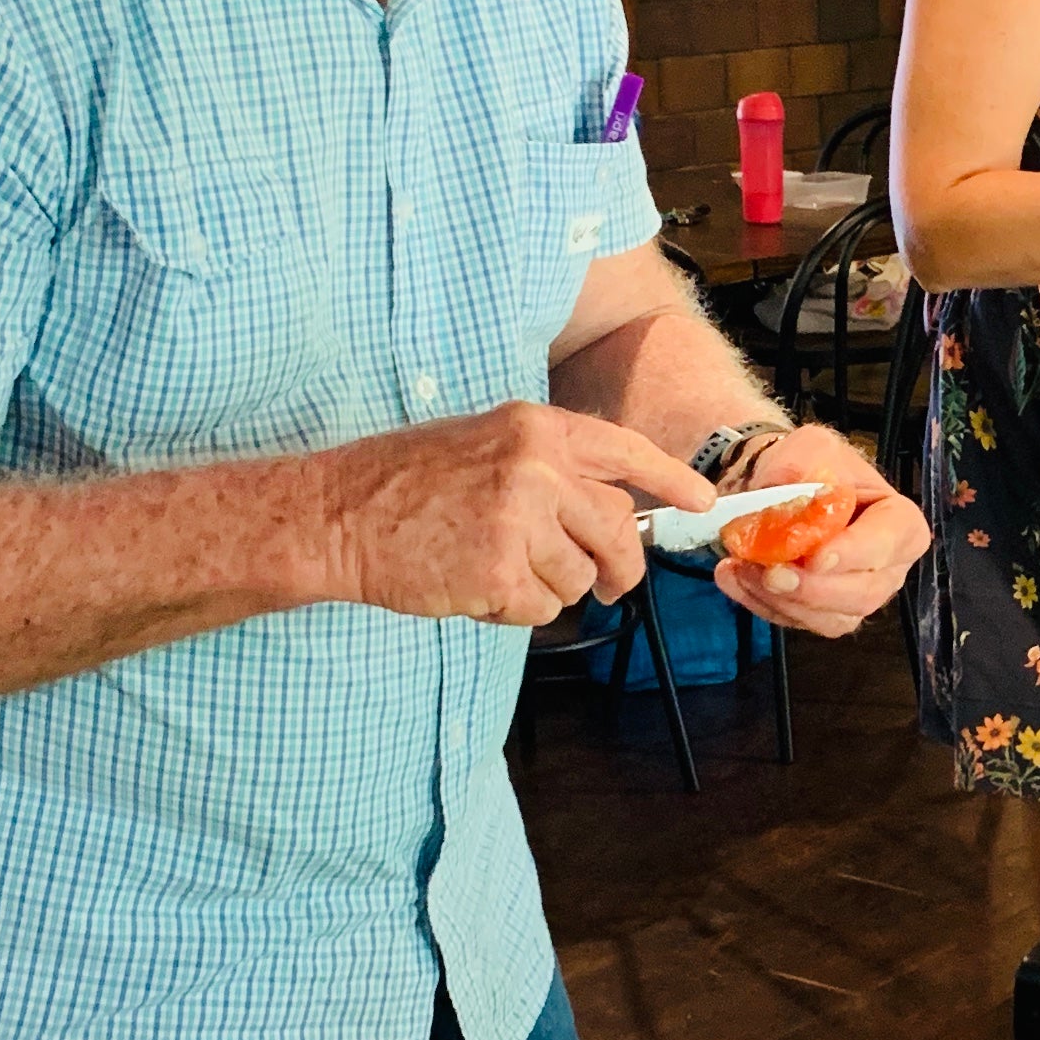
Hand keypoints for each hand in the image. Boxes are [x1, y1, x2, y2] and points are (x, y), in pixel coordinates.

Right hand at [316, 403, 713, 626]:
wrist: (337, 514)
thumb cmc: (404, 482)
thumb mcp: (485, 444)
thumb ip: (549, 468)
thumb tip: (611, 509)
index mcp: (535, 428)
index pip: (625, 452)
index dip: (670, 480)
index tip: (702, 502)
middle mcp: (536, 468)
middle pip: (616, 528)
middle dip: (619, 567)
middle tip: (611, 587)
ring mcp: (520, 521)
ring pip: (580, 577)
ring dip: (548, 587)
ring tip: (494, 568)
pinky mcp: (501, 572)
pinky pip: (541, 609)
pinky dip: (515, 610)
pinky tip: (475, 587)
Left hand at [714, 425, 928, 641]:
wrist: (779, 486)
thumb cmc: (808, 466)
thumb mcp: (809, 447)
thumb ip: (802, 465)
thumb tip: (788, 492)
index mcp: (898, 521)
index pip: (890, 543)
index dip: (856, 554)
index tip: (815, 556)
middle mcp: (888, 567)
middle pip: (864, 594)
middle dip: (813, 589)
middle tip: (771, 572)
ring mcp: (857, 596)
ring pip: (832, 619)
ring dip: (783, 600)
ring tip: (742, 568)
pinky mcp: (823, 613)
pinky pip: (798, 621)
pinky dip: (761, 603)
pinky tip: (733, 576)